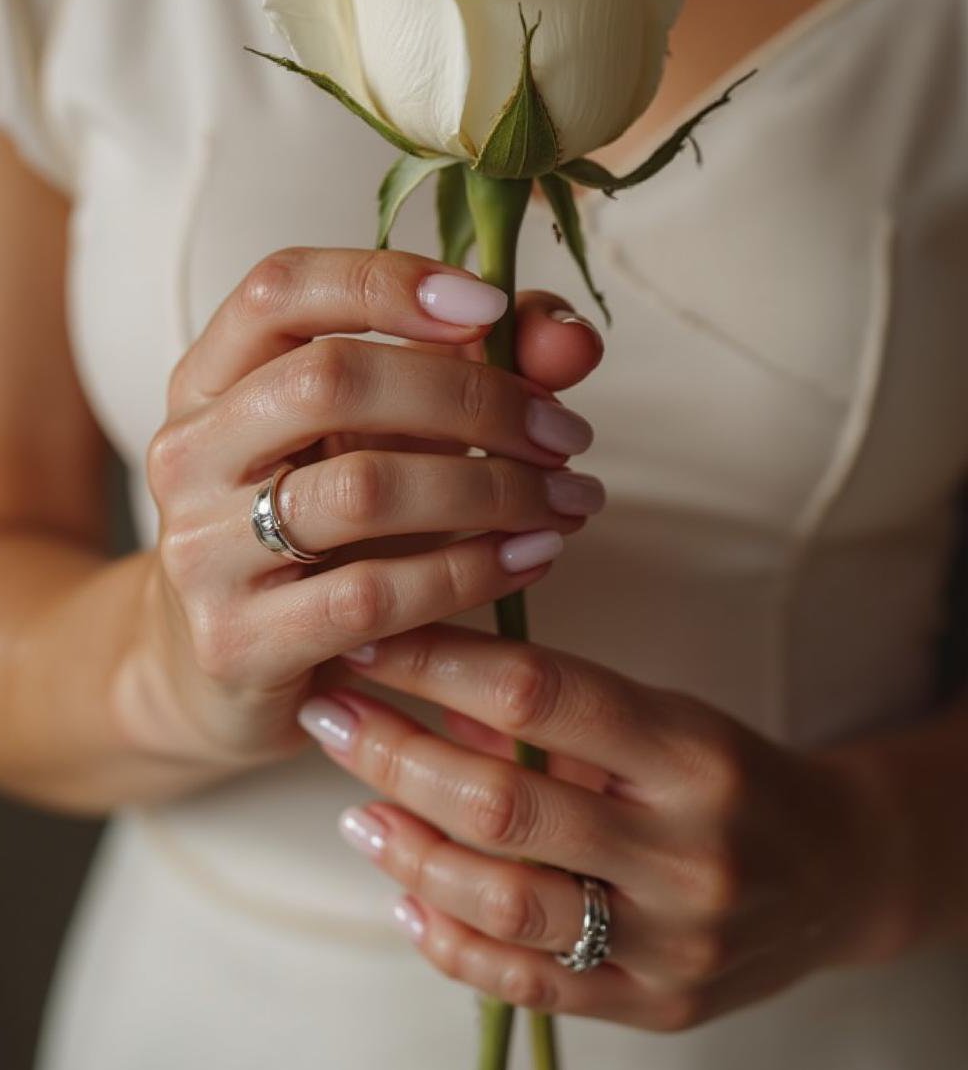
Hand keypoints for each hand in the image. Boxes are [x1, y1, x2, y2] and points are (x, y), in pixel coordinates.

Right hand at [113, 247, 604, 773]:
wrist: (224, 672)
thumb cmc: (324, 532)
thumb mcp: (389, 436)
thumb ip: (480, 368)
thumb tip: (575, 338)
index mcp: (213, 375)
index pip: (282, 288)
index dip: (387, 280)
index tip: (491, 303)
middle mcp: (190, 450)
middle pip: (332, 379)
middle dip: (474, 397)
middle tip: (564, 432)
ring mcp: (201, 549)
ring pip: (363, 489)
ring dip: (492, 489)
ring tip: (569, 501)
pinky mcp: (235, 641)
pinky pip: (374, 595)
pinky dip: (472, 571)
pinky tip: (533, 558)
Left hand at [298, 623, 898, 1032]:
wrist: (839, 874)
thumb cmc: (730, 774)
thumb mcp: (662, 718)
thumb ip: (554, 716)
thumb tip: (425, 695)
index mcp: (691, 751)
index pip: (540, 693)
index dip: (436, 662)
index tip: (367, 636)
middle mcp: (685, 850)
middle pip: (504, 803)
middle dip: (395, 753)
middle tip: (328, 715)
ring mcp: (670, 941)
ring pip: (503, 902)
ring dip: (408, 850)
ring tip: (355, 808)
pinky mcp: (656, 1008)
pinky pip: (528, 982)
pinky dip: (449, 941)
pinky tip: (403, 895)